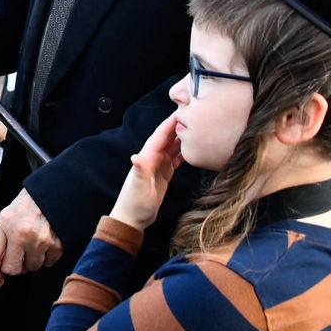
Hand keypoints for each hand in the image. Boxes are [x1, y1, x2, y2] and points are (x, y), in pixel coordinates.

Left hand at [0, 189, 61, 286]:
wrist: (51, 194)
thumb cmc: (27, 205)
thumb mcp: (5, 216)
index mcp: (4, 223)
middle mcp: (21, 233)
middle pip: (12, 269)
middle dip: (13, 267)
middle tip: (17, 257)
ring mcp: (40, 240)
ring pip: (31, 268)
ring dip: (30, 261)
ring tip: (32, 244)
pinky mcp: (56, 244)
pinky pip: (47, 263)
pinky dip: (45, 257)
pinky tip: (43, 243)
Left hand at [109, 117, 182, 231]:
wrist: (133, 218)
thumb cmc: (134, 204)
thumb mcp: (138, 189)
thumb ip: (139, 173)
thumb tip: (136, 157)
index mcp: (146, 158)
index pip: (159, 136)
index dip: (169, 124)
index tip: (180, 112)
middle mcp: (152, 158)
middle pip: (167, 138)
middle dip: (178, 126)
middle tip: (193, 114)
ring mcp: (158, 165)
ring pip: (172, 147)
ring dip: (182, 137)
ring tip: (197, 128)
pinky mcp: (164, 174)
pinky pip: (175, 158)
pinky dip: (183, 152)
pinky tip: (193, 148)